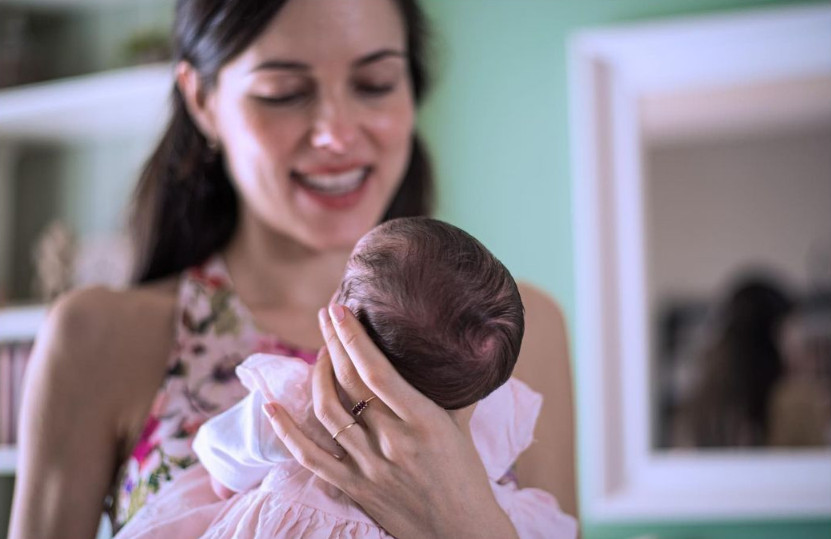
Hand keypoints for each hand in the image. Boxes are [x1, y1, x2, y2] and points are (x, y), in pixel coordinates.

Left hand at [263, 304, 518, 538]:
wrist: (463, 533)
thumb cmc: (467, 477)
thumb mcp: (461, 426)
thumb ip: (448, 390)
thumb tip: (449, 351)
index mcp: (424, 421)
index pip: (378, 371)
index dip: (353, 337)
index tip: (339, 309)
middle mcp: (393, 442)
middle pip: (349, 383)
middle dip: (333, 342)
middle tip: (326, 316)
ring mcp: (369, 467)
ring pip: (328, 412)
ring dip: (317, 375)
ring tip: (319, 352)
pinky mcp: (354, 488)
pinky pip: (310, 457)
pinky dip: (287, 430)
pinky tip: (273, 405)